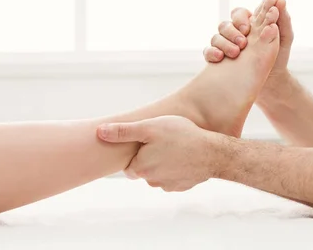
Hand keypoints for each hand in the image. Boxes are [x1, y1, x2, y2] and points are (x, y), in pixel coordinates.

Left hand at [97, 116, 221, 191]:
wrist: (213, 153)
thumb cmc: (182, 136)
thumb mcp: (150, 127)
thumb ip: (123, 132)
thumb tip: (99, 133)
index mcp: (140, 168)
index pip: (130, 163)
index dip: (139, 150)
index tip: (149, 141)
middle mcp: (151, 181)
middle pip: (144, 168)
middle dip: (151, 157)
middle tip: (164, 141)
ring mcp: (168, 186)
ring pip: (159, 174)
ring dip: (164, 163)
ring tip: (177, 148)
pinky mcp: (182, 186)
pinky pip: (174, 177)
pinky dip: (177, 169)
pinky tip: (185, 157)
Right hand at [203, 0, 293, 85]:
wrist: (271, 84)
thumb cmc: (279, 59)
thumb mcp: (285, 37)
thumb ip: (283, 18)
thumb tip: (280, 0)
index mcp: (250, 26)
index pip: (241, 13)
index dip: (242, 16)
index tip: (248, 26)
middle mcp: (236, 34)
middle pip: (227, 23)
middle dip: (234, 30)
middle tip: (243, 41)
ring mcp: (226, 46)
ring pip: (216, 36)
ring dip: (226, 42)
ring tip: (236, 52)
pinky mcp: (218, 59)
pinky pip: (208, 51)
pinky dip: (213, 53)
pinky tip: (221, 57)